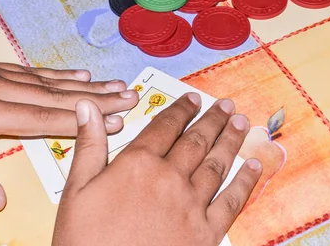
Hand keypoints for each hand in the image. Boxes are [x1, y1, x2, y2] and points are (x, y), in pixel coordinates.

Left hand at [0, 55, 137, 210]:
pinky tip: (77, 74)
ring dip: (86, 84)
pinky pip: (31, 70)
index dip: (82, 122)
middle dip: (98, 98)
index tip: (117, 121)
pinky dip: (58, 73)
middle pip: (57, 96)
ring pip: (49, 80)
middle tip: (131, 95)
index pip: (45, 119)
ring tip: (115, 83)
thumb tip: (1, 201)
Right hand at [53, 94, 261, 245]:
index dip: (181, 109)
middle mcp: (169, 178)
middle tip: (226, 106)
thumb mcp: (75, 191)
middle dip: (213, 119)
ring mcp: (191, 205)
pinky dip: (245, 181)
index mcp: (138, 164)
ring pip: (217, 164)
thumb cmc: (85, 241)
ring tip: (241, 124)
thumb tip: (89, 106)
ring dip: (231, 141)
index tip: (193, 98)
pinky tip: (254, 165)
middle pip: (196, 140)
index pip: (165, 126)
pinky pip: (232, 201)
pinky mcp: (206, 232)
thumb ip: (88, 147)